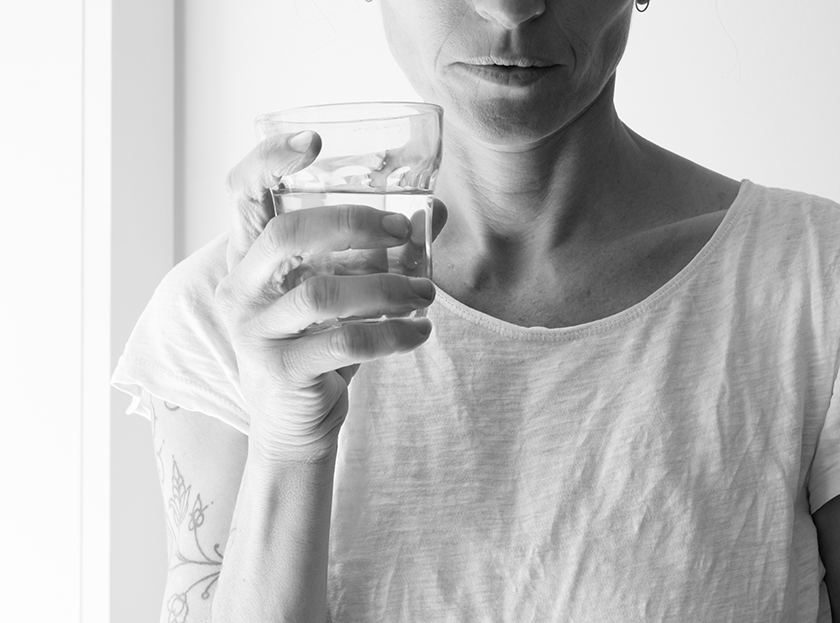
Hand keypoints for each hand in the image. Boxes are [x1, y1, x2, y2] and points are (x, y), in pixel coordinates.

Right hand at [215, 130, 437, 462]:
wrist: (296, 424)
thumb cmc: (322, 346)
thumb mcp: (350, 291)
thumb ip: (384, 252)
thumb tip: (436, 211)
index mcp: (252, 257)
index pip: (241, 194)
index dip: (268, 161)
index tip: (312, 141)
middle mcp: (242, 288)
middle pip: (286, 236)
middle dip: (353, 224)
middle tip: (404, 233)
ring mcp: (256, 331)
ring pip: (322, 294)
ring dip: (388, 289)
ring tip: (426, 295)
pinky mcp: (281, 371)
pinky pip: (344, 343)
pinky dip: (392, 335)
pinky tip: (419, 333)